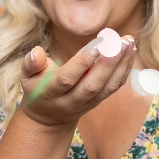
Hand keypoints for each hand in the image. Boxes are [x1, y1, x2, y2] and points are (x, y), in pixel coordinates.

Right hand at [18, 37, 136, 128]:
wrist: (49, 118)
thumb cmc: (37, 89)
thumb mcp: (27, 77)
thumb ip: (31, 64)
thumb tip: (37, 51)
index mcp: (51, 93)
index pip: (68, 78)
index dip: (83, 63)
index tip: (99, 45)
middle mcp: (71, 101)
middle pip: (92, 85)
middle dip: (109, 63)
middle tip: (122, 41)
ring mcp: (87, 104)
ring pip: (107, 87)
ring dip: (121, 64)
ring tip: (129, 42)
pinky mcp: (99, 101)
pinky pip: (114, 87)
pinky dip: (124, 69)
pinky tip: (130, 51)